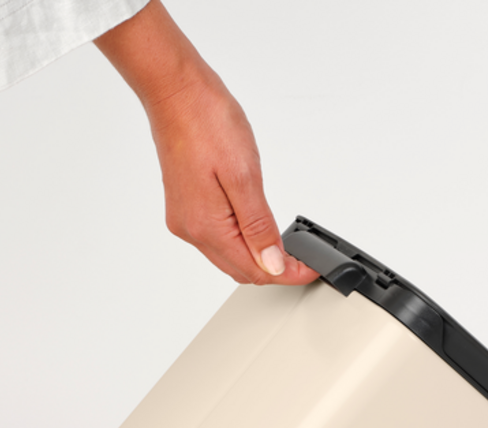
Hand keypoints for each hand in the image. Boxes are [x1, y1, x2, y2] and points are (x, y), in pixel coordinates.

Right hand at [96, 2, 318, 285]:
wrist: (175, 92)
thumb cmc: (206, 122)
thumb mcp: (244, 176)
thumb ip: (258, 227)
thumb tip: (272, 264)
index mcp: (207, 227)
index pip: (255, 270)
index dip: (288, 274)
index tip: (312, 269)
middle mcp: (191, 230)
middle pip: (240, 269)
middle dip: (274, 270)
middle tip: (304, 261)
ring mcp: (185, 219)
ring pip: (227, 256)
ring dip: (256, 258)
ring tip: (285, 248)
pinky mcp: (185, 206)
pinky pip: (216, 238)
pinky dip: (239, 241)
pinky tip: (253, 230)